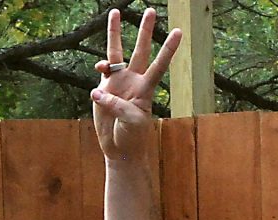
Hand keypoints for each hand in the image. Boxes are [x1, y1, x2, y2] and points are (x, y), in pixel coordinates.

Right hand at [91, 7, 181, 161]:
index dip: (168, 49)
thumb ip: (117, 105)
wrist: (119, 148)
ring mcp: (118, 82)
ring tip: (114, 12)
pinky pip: (102, 70)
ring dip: (115, 32)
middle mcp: (134, 81)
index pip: (159, 65)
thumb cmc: (132, 137)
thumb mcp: (131, 122)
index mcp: (146, 89)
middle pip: (141, 50)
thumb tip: (98, 91)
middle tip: (151, 10)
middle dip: (145, 31)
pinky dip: (99, 67)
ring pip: (116, 52)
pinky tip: (99, 71)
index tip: (179, 32)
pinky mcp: (104, 88)